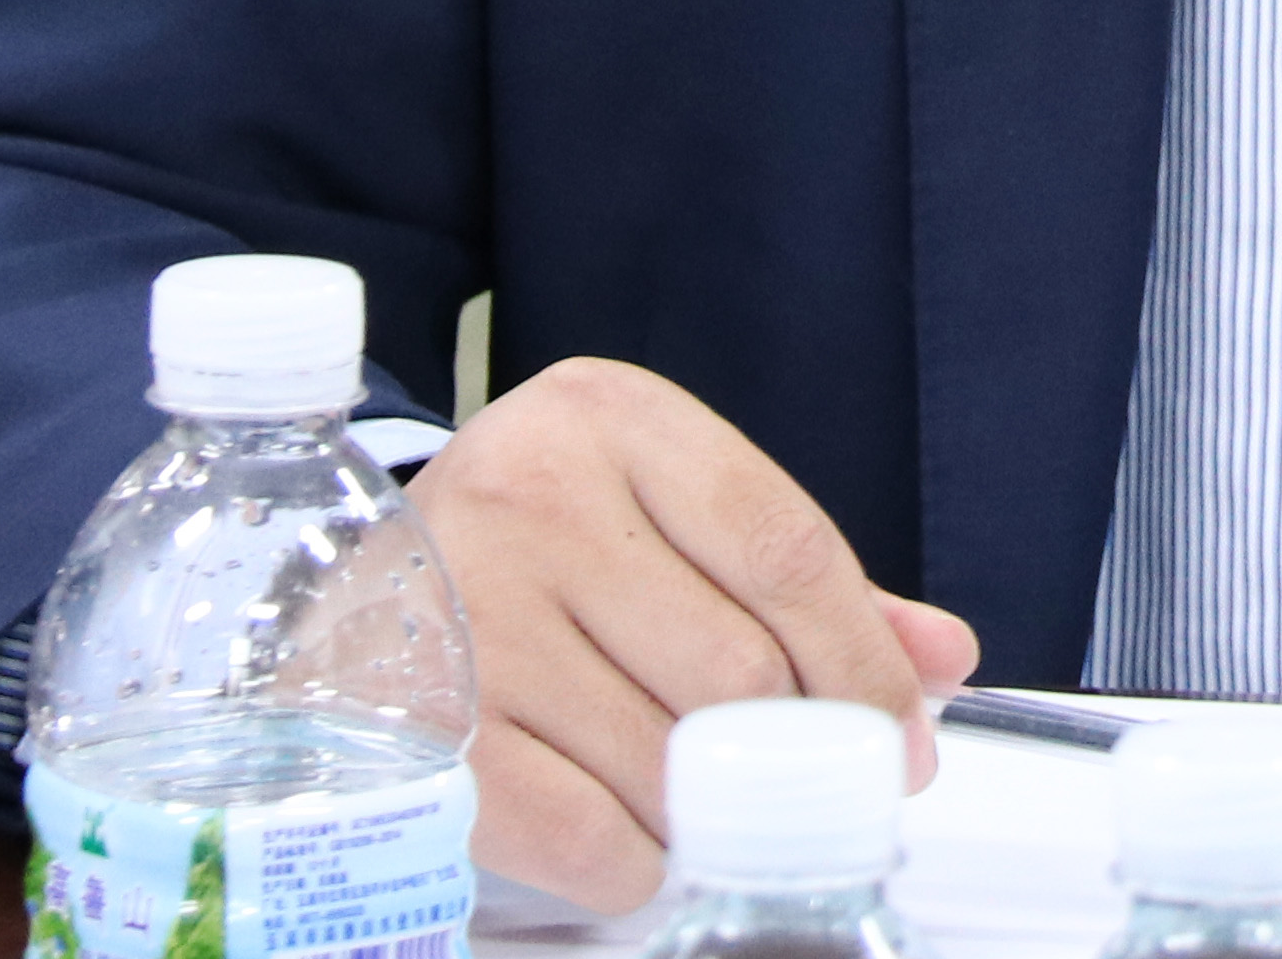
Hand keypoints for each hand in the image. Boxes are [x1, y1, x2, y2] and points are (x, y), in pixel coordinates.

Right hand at [400, 357, 981, 909]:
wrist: (339, 594)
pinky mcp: (423, 732)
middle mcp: (530, 496)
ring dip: (714, 812)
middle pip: (736, 666)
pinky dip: (641, 863)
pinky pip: (587, 834)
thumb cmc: (531, 552)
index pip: (785, 548)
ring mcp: (467, 615)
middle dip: (797, 750)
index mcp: (609, 419)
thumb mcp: (659, 515)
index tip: (905, 734)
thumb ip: (800, 583)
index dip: (866, 660)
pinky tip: (638, 841)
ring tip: (708, 806)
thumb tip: (943, 660)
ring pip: (668, 760)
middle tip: (814, 792)